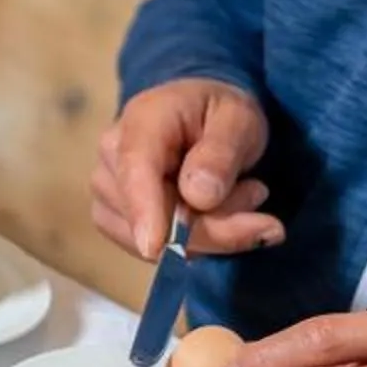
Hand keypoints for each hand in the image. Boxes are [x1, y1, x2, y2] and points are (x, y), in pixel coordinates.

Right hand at [90, 78, 281, 260]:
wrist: (202, 118)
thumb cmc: (220, 114)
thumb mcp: (239, 120)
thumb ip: (221, 153)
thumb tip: (199, 196)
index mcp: (141, 121)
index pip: (136, 171)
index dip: (145, 211)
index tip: (156, 248)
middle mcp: (112, 156)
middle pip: (154, 217)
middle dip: (216, 225)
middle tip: (260, 195)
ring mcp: (107, 190)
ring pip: (155, 242)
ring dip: (211, 233)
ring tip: (242, 195)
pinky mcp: (113, 218)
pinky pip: (154, 252)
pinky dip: (195, 244)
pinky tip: (216, 216)